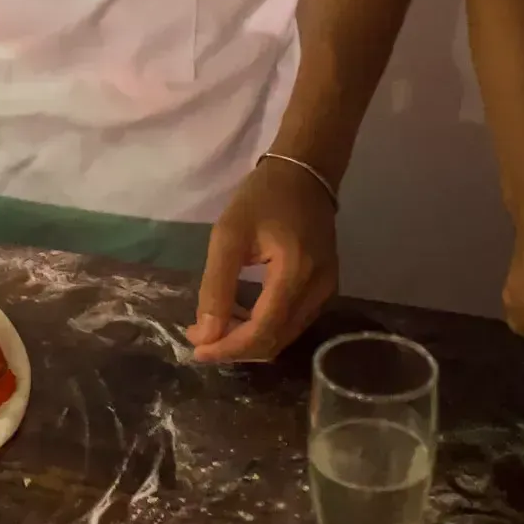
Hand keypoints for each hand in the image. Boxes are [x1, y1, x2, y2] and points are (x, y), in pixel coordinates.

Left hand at [187, 158, 338, 363]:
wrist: (304, 173)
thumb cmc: (262, 198)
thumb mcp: (228, 236)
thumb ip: (216, 286)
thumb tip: (206, 334)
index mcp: (296, 275)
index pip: (263, 332)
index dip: (229, 348)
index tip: (196, 350)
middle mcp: (318, 291)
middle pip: (275, 341)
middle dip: (235, 347)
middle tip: (199, 339)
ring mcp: (326, 292)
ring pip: (284, 335)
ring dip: (248, 339)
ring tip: (213, 328)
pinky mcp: (324, 289)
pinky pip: (292, 322)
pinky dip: (263, 326)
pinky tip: (238, 315)